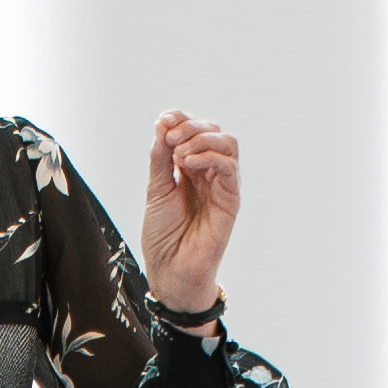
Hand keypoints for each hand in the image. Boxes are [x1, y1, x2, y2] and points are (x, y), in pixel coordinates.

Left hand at [138, 112, 240, 320]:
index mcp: (189, 168)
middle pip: (213, 130)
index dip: (180, 118)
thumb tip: (162, 124)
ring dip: (202, 139)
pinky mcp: (232, 199)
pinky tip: (188, 164)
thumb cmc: (163, 235)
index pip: (192, 130)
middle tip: (169, 139)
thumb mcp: (155, 189)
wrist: (171, 269)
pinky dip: (210, 157)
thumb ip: (159, 158)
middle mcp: (208, 172)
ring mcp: (222, 184)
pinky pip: (230, 167)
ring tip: (179, 154)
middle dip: (190, 126)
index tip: (163, 120)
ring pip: (227, 143)